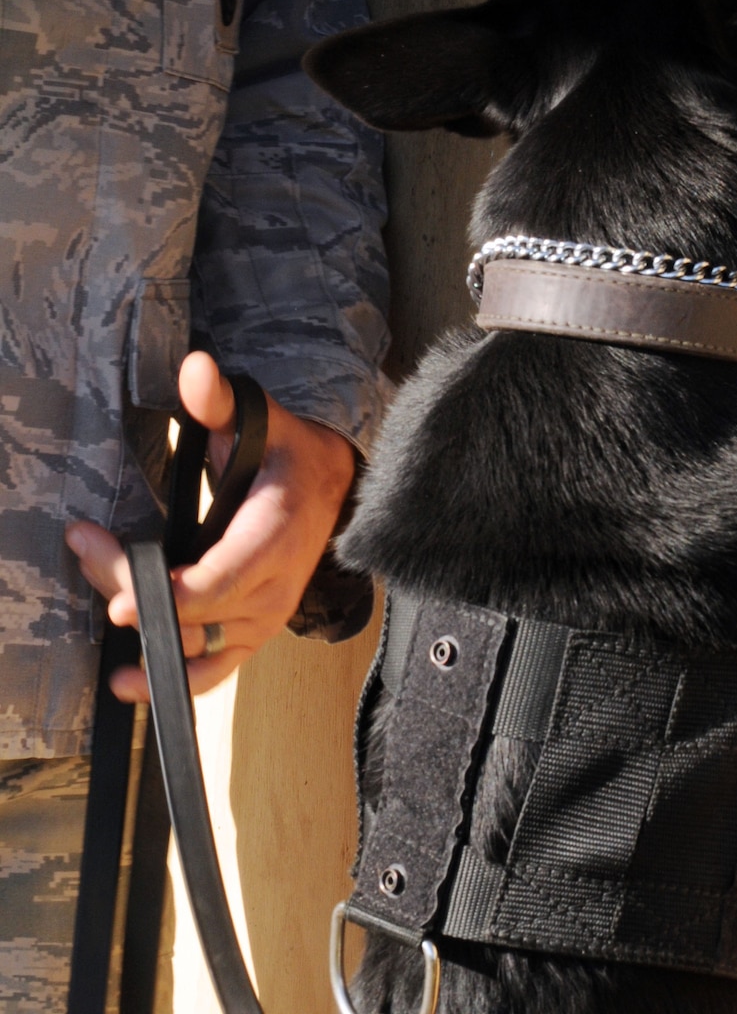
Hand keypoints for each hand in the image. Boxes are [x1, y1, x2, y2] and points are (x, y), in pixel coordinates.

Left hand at [66, 352, 357, 698]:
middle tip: (89, 551)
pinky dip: (174, 681)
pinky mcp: (255, 634)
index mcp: (275, 532)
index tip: (120, 596)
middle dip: (131, 590)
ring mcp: (265, 617)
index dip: (168, 596)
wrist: (332, 486)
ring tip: (102, 618)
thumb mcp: (259, 418)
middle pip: (192, 613)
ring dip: (144, 640)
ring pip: (196, 645)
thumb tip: (195, 369)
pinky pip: (216, 671)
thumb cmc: (287, 454)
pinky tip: (132, 683)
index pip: (219, 580)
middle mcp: (273, 585)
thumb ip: (219, 401)